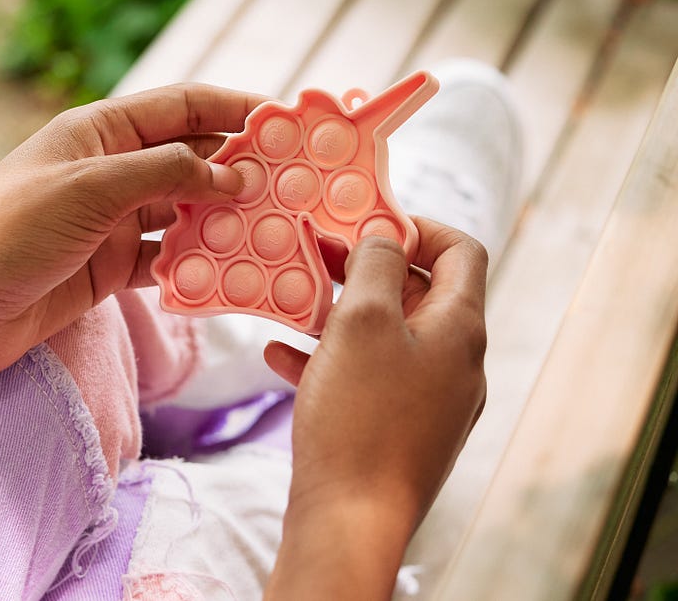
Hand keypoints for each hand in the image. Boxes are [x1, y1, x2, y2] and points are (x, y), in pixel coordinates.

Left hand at [0, 82, 261, 496]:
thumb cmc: (8, 232)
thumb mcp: (90, 191)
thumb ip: (166, 176)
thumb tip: (237, 175)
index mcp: (97, 130)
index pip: (181, 105)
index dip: (235, 108)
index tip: (290, 121)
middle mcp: (108, 168)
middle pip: (191, 158)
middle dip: (243, 169)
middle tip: (302, 185)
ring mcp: (111, 219)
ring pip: (186, 211)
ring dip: (228, 220)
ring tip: (281, 230)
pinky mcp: (110, 267)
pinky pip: (169, 259)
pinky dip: (200, 265)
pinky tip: (235, 274)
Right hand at [263, 219, 487, 597]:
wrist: (352, 520)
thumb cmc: (359, 417)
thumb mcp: (361, 321)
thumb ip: (374, 265)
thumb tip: (384, 236)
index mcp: (460, 329)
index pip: (462, 251)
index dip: (416, 225)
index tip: (364, 222)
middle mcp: (457, 363)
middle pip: (421, 292)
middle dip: (366, 268)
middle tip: (316, 254)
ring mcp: (432, 400)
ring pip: (389, 334)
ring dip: (341, 310)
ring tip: (294, 301)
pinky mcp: (400, 430)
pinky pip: (368, 376)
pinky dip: (329, 357)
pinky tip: (280, 355)